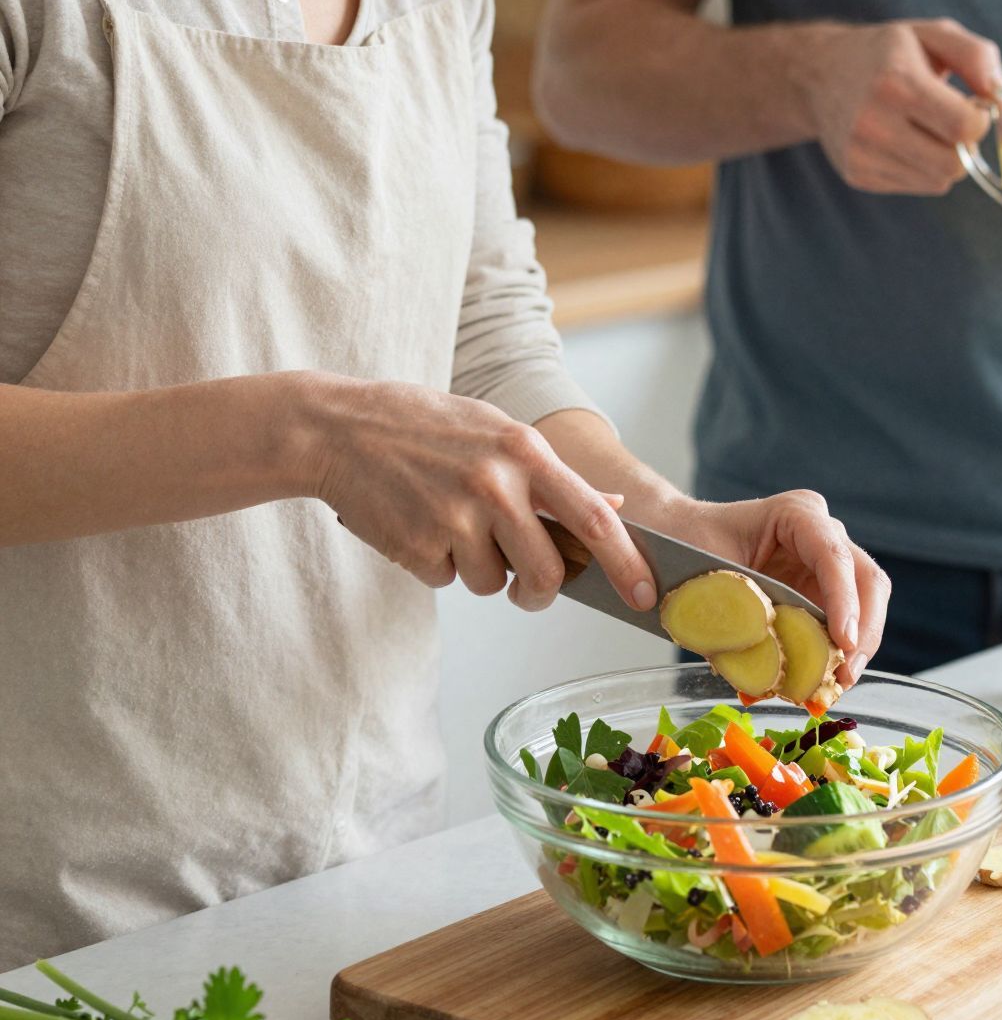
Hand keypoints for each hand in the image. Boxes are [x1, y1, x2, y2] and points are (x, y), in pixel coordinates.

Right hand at [299, 376, 656, 611]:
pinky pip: (449, 580)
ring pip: (494, 584)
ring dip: (478, 569)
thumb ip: (550, 474)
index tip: (646, 593)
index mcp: (523, 451)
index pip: (594, 518)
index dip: (626, 563)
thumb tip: (613, 508)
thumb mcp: (494, 430)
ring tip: (448, 523)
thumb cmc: (421, 426)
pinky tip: (417, 525)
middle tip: (525, 589)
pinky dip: (438, 564)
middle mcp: (495, 485)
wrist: (336, 428)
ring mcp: (454, 518)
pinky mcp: (418, 546)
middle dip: (541, 592)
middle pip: (547, 572)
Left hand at [657, 491, 889, 688]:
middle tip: (845, 676)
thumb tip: (715, 645)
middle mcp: (821, 533)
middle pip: (866, 579)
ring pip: (866, 605)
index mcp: (794, 514)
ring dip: (854, 649)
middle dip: (863, 632)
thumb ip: (711, 604)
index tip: (843, 642)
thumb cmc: (687, 543)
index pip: (833, 556)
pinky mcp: (822, 590)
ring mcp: (826, 562)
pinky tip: (819, 682)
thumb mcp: (699, 570)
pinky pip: (843, 623)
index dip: (844, 600)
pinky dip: (835, 654)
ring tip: (834, 687)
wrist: (679, 539)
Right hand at [807, 18, 1001, 194]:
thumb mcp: (932, 34)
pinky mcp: (857, 175)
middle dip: (964, 145)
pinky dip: (922, 167)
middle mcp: (873, 123)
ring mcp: (861, 154)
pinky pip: (916, 186)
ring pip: (938, 181)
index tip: (971, 106)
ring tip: (924, 128)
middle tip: (951, 121)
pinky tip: (904, 141)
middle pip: (953, 164)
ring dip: (944, 158)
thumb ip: (976, 56)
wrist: (819, 74)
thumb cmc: (886, 52)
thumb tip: (1000, 100)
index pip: (963, 127)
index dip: (980, 120)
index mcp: (896, 81)